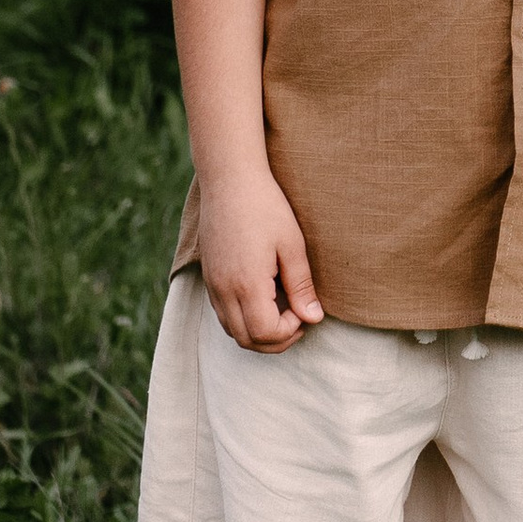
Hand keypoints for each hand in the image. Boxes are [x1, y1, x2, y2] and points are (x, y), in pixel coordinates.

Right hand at [197, 159, 325, 352]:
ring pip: (232, 331)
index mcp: (247, 284)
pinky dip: (243, 320)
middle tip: (298, 319)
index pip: (266, 333)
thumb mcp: (292, 245)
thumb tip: (314, 318)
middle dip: (276, 341)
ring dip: (258, 333)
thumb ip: (301, 286)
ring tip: (283, 311)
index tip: (305, 310)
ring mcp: (212, 285)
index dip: (289, 331)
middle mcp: (224, 290)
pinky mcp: (208, 277)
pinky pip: (223, 314)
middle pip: (247, 340)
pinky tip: (263, 299)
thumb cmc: (265, 207)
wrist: (229, 180)